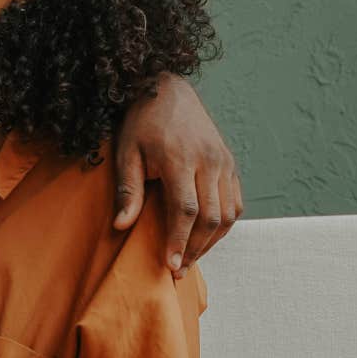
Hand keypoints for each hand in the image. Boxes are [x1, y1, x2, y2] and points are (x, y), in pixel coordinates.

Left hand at [112, 73, 242, 275]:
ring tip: (191, 257)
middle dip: (196, 248)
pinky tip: (206, 236)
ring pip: (228, 213)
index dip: (180, 241)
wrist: (168, 88)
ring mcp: (224, 161)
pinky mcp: (230, 162)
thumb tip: (121, 226)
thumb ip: (128, 190)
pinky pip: (235, 201)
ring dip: (212, 240)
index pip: (186, 210)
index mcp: (181, 159)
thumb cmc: (141, 122)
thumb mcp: (126, 152)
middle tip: (178, 269)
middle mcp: (209, 161)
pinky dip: (224, 224)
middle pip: (211, 217)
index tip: (170, 265)